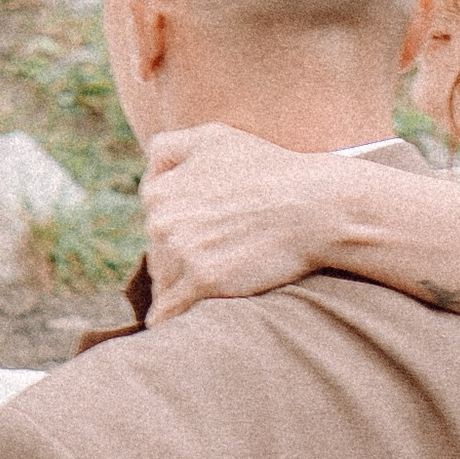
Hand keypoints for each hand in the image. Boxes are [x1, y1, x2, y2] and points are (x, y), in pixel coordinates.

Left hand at [142, 124, 348, 319]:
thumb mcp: (212, 137)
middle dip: (178, 256)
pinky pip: (169, 312)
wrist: (314, 206)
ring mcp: (181, 253)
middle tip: (220, 252)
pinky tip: (178, 321)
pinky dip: (172, 318)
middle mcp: (161, 221)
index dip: (181, 220)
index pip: (154, 215)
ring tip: (214, 282)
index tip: (208, 225)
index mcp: (159, 190)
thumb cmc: (269, 169)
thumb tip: (145, 173)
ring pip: (163, 283)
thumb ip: (167, 147)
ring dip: (179, 288)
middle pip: (156, 253)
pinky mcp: (203, 282)